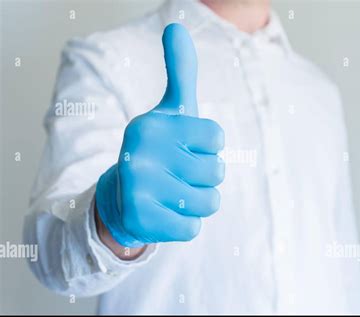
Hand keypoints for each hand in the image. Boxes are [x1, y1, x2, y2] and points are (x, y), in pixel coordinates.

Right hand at [95, 23, 224, 247]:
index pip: (217, 139)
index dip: (208, 149)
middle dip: (204, 177)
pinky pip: (193, 227)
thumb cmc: (159, 151)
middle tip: (176, 174)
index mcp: (153, 124)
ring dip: (197, 202)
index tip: (184, 148)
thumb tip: (176, 26)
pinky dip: (184, 223)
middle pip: (216, 172)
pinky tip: (163, 213)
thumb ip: (180, 72)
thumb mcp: (172, 111)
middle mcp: (140, 152)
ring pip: (209, 202)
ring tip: (172, 194)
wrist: (123, 196)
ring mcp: (138, 187)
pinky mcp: (142, 220)